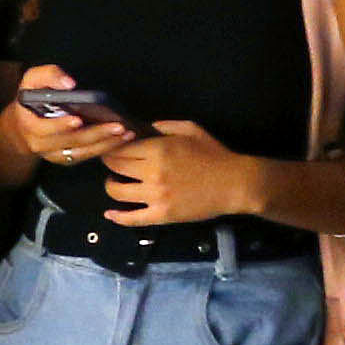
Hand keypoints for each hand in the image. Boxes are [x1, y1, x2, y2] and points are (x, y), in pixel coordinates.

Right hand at [7, 61, 134, 165]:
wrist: (25, 123)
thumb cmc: (32, 99)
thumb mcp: (32, 80)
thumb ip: (48, 76)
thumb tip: (69, 83)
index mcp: (30, 126)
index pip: (45, 129)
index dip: (61, 125)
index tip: (78, 119)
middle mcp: (41, 145)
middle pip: (71, 142)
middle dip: (96, 134)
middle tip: (118, 126)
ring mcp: (55, 155)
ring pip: (83, 151)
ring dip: (106, 143)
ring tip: (126, 132)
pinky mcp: (68, 159)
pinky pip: (88, 155)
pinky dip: (106, 147)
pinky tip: (122, 139)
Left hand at [96, 123, 261, 228]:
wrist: (234, 184)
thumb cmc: (214, 154)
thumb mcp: (189, 129)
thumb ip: (162, 126)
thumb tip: (138, 129)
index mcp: (158, 149)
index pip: (120, 147)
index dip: (113, 146)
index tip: (113, 147)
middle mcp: (152, 172)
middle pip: (114, 166)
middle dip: (110, 163)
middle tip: (113, 163)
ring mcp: (155, 196)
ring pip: (116, 191)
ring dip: (111, 185)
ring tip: (117, 183)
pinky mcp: (161, 216)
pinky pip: (131, 219)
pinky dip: (117, 217)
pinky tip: (110, 213)